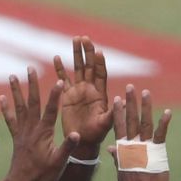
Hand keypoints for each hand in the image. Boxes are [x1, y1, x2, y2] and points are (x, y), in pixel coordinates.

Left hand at [0, 65, 73, 180]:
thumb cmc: (42, 174)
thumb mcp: (59, 162)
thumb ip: (67, 147)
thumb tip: (77, 134)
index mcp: (44, 133)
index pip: (51, 111)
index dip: (55, 95)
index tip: (59, 81)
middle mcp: (31, 129)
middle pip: (32, 103)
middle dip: (32, 85)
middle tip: (31, 68)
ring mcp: (22, 132)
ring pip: (19, 107)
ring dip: (16, 91)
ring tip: (13, 76)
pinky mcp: (16, 137)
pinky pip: (10, 120)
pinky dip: (6, 108)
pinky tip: (2, 97)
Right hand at [53, 35, 113, 153]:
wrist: (82, 142)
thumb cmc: (96, 135)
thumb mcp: (106, 124)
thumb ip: (113, 113)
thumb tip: (123, 101)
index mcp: (100, 94)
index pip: (100, 74)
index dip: (100, 63)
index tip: (98, 51)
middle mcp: (90, 89)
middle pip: (89, 66)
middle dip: (87, 52)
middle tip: (84, 38)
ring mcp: (78, 91)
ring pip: (77, 69)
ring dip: (76, 54)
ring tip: (75, 39)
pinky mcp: (67, 96)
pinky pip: (63, 79)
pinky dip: (60, 68)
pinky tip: (57, 57)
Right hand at [112, 86, 170, 180]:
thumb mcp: (122, 171)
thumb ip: (119, 157)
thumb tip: (111, 148)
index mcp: (123, 149)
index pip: (119, 127)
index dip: (118, 112)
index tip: (116, 99)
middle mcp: (132, 145)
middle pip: (130, 120)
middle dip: (130, 103)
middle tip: (130, 87)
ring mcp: (145, 148)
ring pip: (144, 123)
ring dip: (145, 107)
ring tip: (146, 93)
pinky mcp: (157, 153)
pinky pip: (161, 135)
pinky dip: (164, 123)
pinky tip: (168, 112)